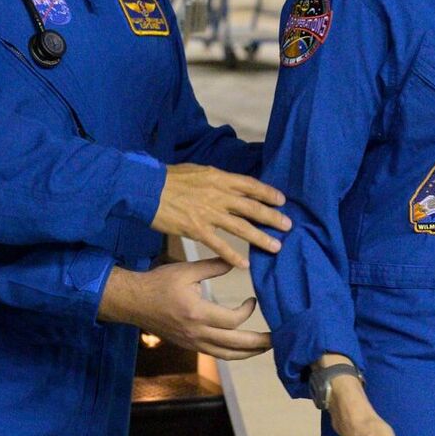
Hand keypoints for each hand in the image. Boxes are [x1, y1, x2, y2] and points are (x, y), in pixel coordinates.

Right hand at [96, 259, 271, 358]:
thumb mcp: (186, 270)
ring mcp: (192, 342)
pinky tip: (244, 349)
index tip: (252, 300)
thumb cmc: (159, 284)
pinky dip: (233, 354)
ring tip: (266, 348)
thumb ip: (214, 267)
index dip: (247, 311)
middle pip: (234, 345)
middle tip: (279, 340)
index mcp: (197, 313)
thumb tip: (239, 262)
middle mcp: (196, 333)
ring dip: (249, 353)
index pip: (232, 320)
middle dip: (259, 344)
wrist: (133, 302)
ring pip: (226, 355)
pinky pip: (216, 354)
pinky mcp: (189, 345)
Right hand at [151, 164, 290, 267]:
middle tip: (289, 226)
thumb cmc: (170, 178)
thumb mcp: (199, 171)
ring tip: (276, 247)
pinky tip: (245, 264)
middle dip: (272, 218)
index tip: (282, 201)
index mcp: (220, 179)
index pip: (251, 185)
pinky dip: (233, 256)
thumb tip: (232, 184)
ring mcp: (209, 214)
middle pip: (252, 208)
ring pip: (241, 228)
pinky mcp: (197, 230)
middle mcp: (219, 196)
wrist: (146, 189)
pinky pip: (219, 245)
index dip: (268, 193)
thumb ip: (218, 180)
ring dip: (260, 238)